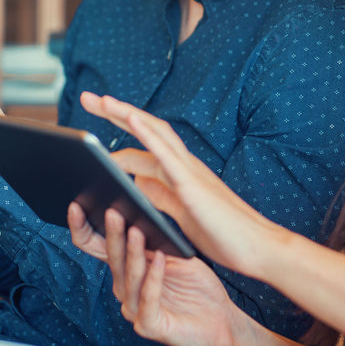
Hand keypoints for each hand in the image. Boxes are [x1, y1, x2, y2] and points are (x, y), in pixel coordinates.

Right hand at [71, 205, 237, 345]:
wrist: (221, 323)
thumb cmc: (197, 288)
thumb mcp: (174, 255)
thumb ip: (154, 239)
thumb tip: (138, 208)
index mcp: (124, 271)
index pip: (95, 248)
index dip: (82, 228)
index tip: (77, 205)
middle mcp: (124, 290)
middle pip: (111, 259)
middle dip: (112, 234)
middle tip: (113, 211)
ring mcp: (134, 310)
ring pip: (129, 277)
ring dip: (133, 253)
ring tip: (137, 230)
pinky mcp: (150, 326)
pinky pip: (148, 298)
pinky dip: (154, 277)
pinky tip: (160, 258)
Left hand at [79, 91, 286, 275]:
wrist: (257, 248)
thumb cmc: (224, 234)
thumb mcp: (181, 214)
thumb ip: (161, 197)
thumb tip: (136, 185)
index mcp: (179, 173)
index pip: (143, 145)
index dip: (119, 132)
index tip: (96, 120)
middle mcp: (184, 165)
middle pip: (145, 129)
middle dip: (115, 113)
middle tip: (87, 97)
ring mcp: (189, 171)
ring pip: (154, 132)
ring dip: (125, 114)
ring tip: (100, 100)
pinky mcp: (192, 184)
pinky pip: (166, 153)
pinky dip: (147, 133)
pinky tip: (129, 117)